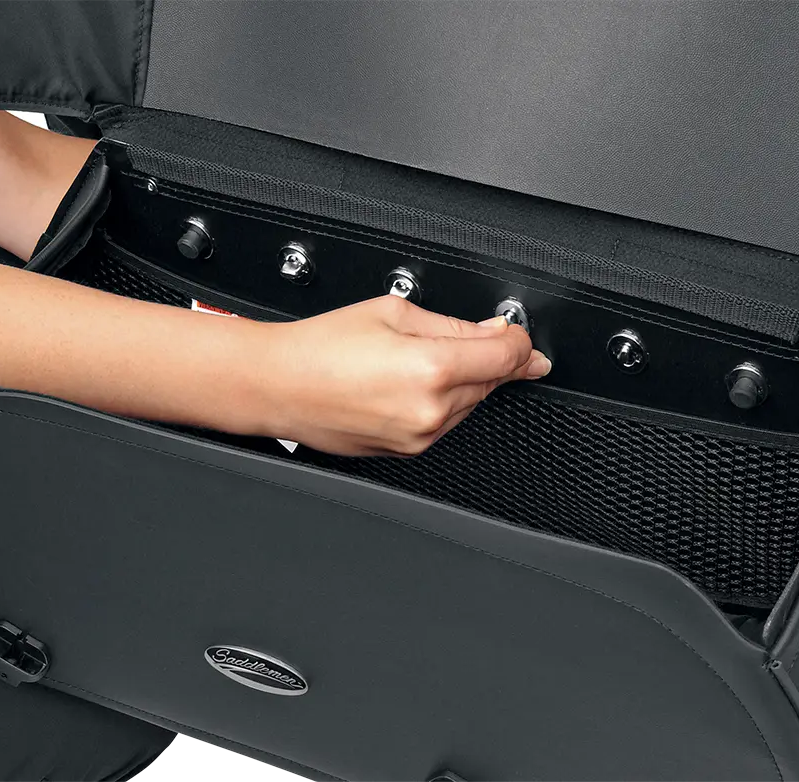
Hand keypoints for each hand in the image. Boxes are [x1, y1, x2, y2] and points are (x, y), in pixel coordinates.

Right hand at [242, 296, 550, 455]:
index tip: (521, 337)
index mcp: (432, 368)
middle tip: (468, 338)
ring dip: (463, 381)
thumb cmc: (321, 347)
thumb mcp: (393, 311)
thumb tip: (494, 331)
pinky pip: (444, 422)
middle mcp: (431, 411)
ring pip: (470, 403)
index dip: (520, 341)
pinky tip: (408, 383)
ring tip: (416, 359)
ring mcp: (420, 437)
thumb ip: (453, 323)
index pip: (507, 356)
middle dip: (488, 358)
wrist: (277, 385)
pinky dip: (440, 402)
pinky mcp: (408, 451)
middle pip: (492, 381)